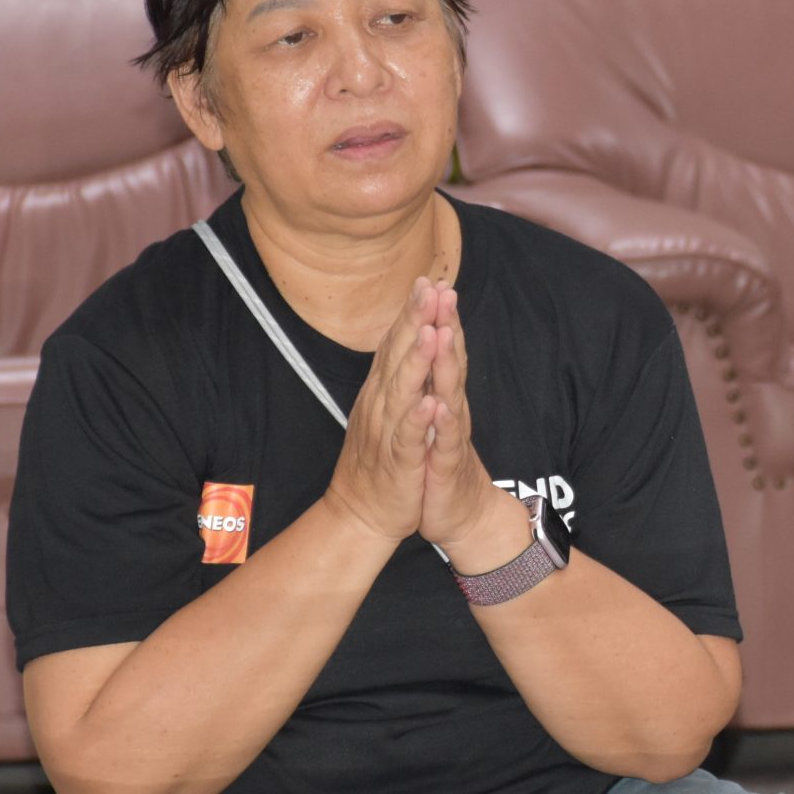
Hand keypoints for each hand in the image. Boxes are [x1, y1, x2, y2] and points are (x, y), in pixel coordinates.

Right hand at [320, 277, 440, 544]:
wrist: (360, 514)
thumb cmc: (380, 461)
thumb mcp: (388, 411)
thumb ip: (398, 376)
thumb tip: (407, 339)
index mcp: (383, 393)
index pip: (398, 345)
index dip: (413, 313)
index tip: (431, 279)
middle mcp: (381, 406)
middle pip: (398, 356)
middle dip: (416, 321)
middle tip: (432, 287)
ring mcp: (388, 433)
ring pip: (402, 391)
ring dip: (417, 361)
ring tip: (433, 331)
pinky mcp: (398, 463)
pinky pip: (407, 438)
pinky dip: (418, 419)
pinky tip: (430, 401)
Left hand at [412, 282, 532, 573]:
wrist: (462, 516)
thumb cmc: (441, 465)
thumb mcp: (433, 419)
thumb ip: (434, 384)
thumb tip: (429, 346)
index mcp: (442, 398)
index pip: (439, 351)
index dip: (435, 317)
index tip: (428, 280)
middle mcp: (451, 411)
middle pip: (449, 362)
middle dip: (446, 326)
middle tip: (443, 289)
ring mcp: (451, 438)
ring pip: (450, 396)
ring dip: (446, 366)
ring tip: (442, 334)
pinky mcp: (448, 467)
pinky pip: (445, 443)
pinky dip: (442, 424)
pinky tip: (438, 406)